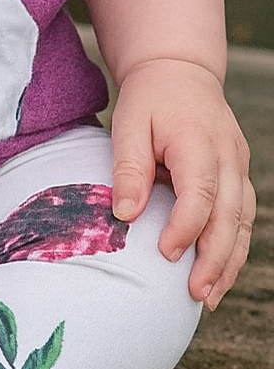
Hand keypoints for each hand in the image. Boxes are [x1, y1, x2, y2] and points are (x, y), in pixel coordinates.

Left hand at [109, 57, 253, 309]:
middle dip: (214, 259)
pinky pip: (243, 217)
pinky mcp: (238, 176)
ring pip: (243, 222)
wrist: (179, 70)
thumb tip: (124, 215)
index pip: (200, 194)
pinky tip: (217, 275)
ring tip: (207, 297)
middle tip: (195, 294)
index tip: (165, 254)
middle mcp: (228, 157)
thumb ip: (129, 167)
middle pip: (230, 216)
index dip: (185, 228)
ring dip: (229, 262)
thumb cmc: (149, 98)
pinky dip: (233, 248)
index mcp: (199, 142)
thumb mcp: (128, 122)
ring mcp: (239, 167)